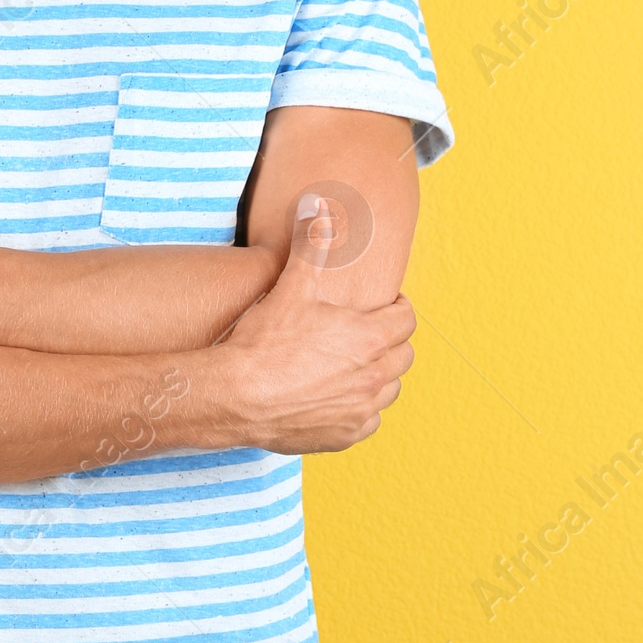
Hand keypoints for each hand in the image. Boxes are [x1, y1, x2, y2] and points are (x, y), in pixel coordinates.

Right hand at [218, 195, 414, 452]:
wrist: (237, 396)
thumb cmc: (266, 341)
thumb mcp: (293, 285)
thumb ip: (311, 243)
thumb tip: (318, 205)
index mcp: (370, 337)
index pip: (406, 320)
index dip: (397, 308)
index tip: (384, 304)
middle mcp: (374, 376)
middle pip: (403, 356)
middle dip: (391, 341)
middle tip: (368, 332)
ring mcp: (360, 410)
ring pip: (389, 390)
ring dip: (379, 376)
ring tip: (355, 364)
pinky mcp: (343, 437)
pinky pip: (368, 422)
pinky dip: (359, 409)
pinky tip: (338, 397)